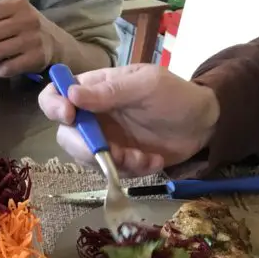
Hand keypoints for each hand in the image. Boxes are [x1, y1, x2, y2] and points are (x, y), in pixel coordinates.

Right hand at [38, 64, 220, 175]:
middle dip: (85, 148)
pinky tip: (152, 160)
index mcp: (94, 89)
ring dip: (113, 162)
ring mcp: (103, 139)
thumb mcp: (145, 85)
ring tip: (141, 156)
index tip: (70, 116)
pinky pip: (109, 172)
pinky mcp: (117, 160)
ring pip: (85, 158)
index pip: (55, 94)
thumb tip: (71, 93)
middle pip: (65, 134)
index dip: (54, 106)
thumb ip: (110, 91)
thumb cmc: (175, 96)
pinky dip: (132, 170)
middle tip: (112, 152)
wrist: (204, 124)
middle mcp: (92, 115)